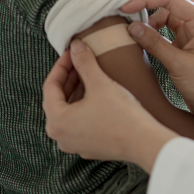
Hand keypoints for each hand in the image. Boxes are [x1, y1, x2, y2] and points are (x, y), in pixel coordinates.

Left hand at [42, 41, 176, 172]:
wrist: (143, 142)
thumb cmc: (120, 115)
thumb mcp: (99, 83)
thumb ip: (84, 62)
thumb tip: (75, 47)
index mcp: (56, 121)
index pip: (50, 86)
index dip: (61, 65)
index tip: (71, 52)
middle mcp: (60, 136)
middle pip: (58, 100)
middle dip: (69, 78)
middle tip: (80, 61)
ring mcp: (74, 144)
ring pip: (69, 111)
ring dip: (77, 92)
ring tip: (89, 75)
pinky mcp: (89, 147)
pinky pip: (80, 122)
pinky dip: (84, 107)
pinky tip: (98, 95)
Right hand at [120, 0, 193, 137]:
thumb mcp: (178, 65)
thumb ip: (154, 44)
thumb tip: (132, 27)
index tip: (125, 7)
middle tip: (129, 2)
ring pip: (171, 11)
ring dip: (152, 14)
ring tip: (133, 26)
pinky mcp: (190, 43)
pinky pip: (170, 27)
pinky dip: (156, 28)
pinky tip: (144, 37)